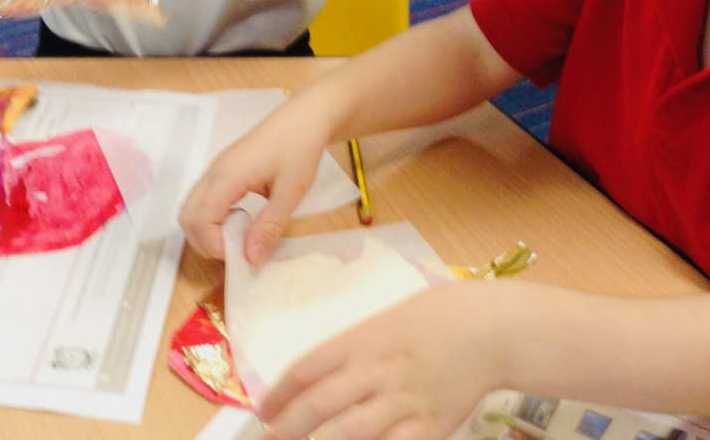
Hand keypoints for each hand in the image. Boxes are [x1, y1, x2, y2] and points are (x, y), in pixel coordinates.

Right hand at [180, 98, 332, 264]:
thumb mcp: (291, 192)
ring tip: (239, 236)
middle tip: (236, 250)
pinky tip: (239, 219)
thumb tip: (251, 260)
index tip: (242, 255)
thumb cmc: (299, 149)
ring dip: (207, 230)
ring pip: (192, 207)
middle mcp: (214, 171)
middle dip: (205, 242)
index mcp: (228, 176)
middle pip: (187, 216)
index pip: (199, 220)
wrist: (304, 116)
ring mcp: (216, 167)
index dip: (214, 246)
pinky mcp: (223, 167)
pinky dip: (212, 217)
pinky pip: (203, 198)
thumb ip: (269, 226)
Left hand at [259, 280, 506, 439]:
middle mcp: (377, 369)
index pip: (307, 367)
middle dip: (290, 427)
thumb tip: (312, 381)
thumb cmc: (429, 320)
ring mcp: (404, 400)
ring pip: (352, 432)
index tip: (264, 411)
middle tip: (271, 439)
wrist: (483, 328)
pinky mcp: (430, 426)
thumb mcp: (381, 324)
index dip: (280, 393)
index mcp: (361, 339)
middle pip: (321, 404)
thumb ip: (350, 352)